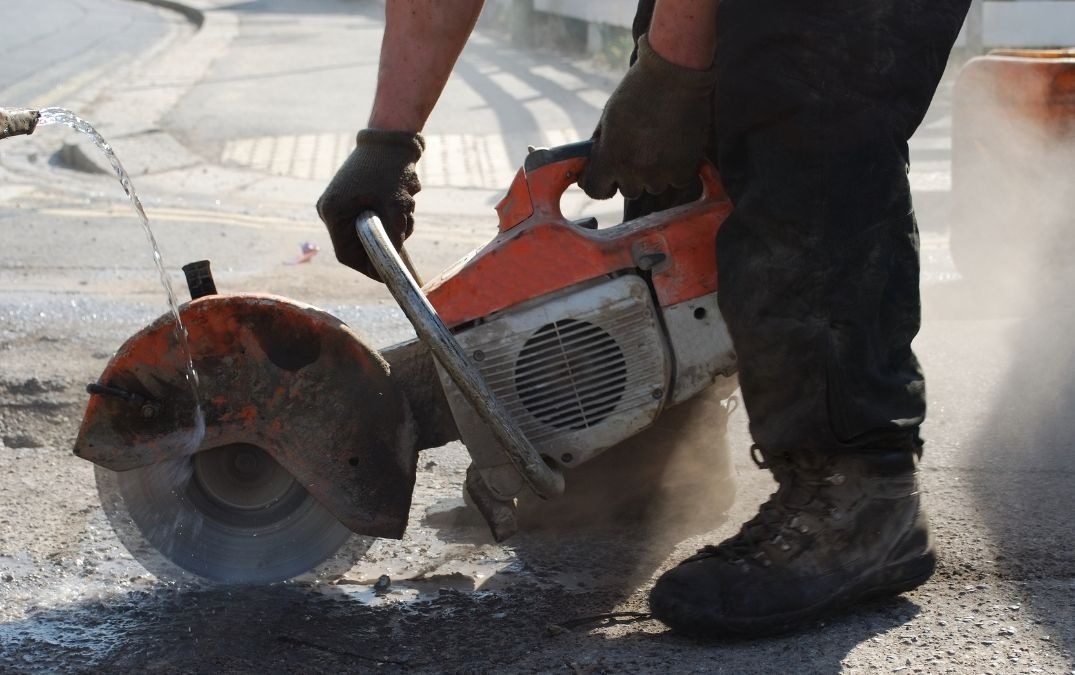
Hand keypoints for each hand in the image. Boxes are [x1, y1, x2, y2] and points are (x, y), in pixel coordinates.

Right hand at [317, 129, 424, 279]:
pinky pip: (374, 216)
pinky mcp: (355, 195)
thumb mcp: (394, 210)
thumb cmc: (390, 170)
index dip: (371, 267)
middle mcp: (332, 208)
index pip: (348, 255)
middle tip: (406, 226)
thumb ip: (392, 241)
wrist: (393, 136)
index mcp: (333, 211)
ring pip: (371, 230)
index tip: (393, 272)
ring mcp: (343, 201)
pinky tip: (403, 196)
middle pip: (360, 243)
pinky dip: (392, 213)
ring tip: (406, 203)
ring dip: (394, 224)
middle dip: (387, 240)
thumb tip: (396, 268)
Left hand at [579, 34, 716, 199]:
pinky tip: (676, 146)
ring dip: (655, 173)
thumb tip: (589, 167)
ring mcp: (661, 174)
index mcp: (611, 159)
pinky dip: (677, 169)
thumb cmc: (638, 91)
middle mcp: (635, 172)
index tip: (607, 176)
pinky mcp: (685, 170)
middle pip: (628, 190)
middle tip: (640, 149)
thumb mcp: (608, 118)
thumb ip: (599, 147)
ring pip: (654, 186)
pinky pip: (677, 181)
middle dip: (630, 174)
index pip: (596, 191)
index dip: (600, 184)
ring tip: (660, 143)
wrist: (675, 75)